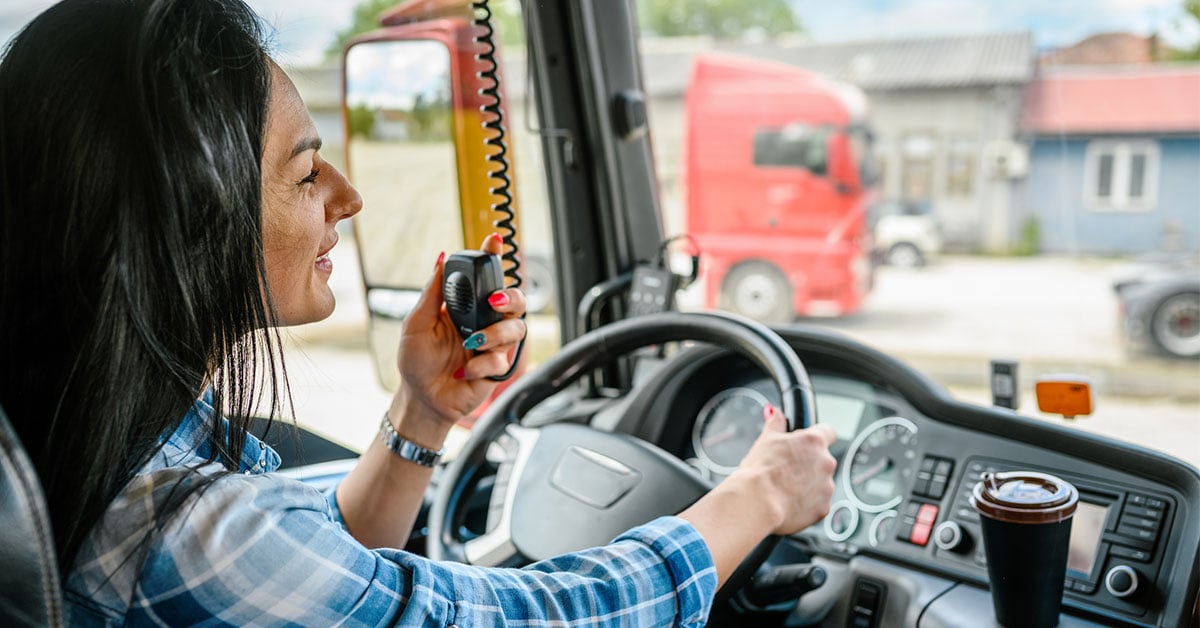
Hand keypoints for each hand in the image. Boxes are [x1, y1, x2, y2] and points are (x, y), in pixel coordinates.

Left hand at [393, 233, 527, 427]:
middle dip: (511, 297)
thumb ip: (431, 293)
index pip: (484, 276)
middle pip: (516, 299)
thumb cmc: (416, 361)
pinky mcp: (498, 367)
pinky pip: (502, 358)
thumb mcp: (416, 324)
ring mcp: (494, 344)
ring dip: (495, 334)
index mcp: (466, 306)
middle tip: (495, 301)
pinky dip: (482, 364)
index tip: (494, 240)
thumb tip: (440, 259)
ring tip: (472, 344)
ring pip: (517, 328)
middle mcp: (484, 321)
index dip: (493, 256)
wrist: (422, 397)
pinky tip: (464, 370)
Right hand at [728, 405, 836, 534]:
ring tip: (785, 488)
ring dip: (808, 483)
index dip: (816, 435)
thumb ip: (776, 423)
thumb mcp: (765, 440)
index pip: (827, 431)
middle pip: (822, 459)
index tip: (806, 442)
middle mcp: (825, 462)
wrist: (758, 503)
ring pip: (820, 482)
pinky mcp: (823, 508)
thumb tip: (775, 413)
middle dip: (808, 463)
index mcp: (813, 441)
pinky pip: (818, 503)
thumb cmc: (760, 472)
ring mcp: (827, 486)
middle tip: (787, 469)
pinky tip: (789, 502)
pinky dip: (807, 503)